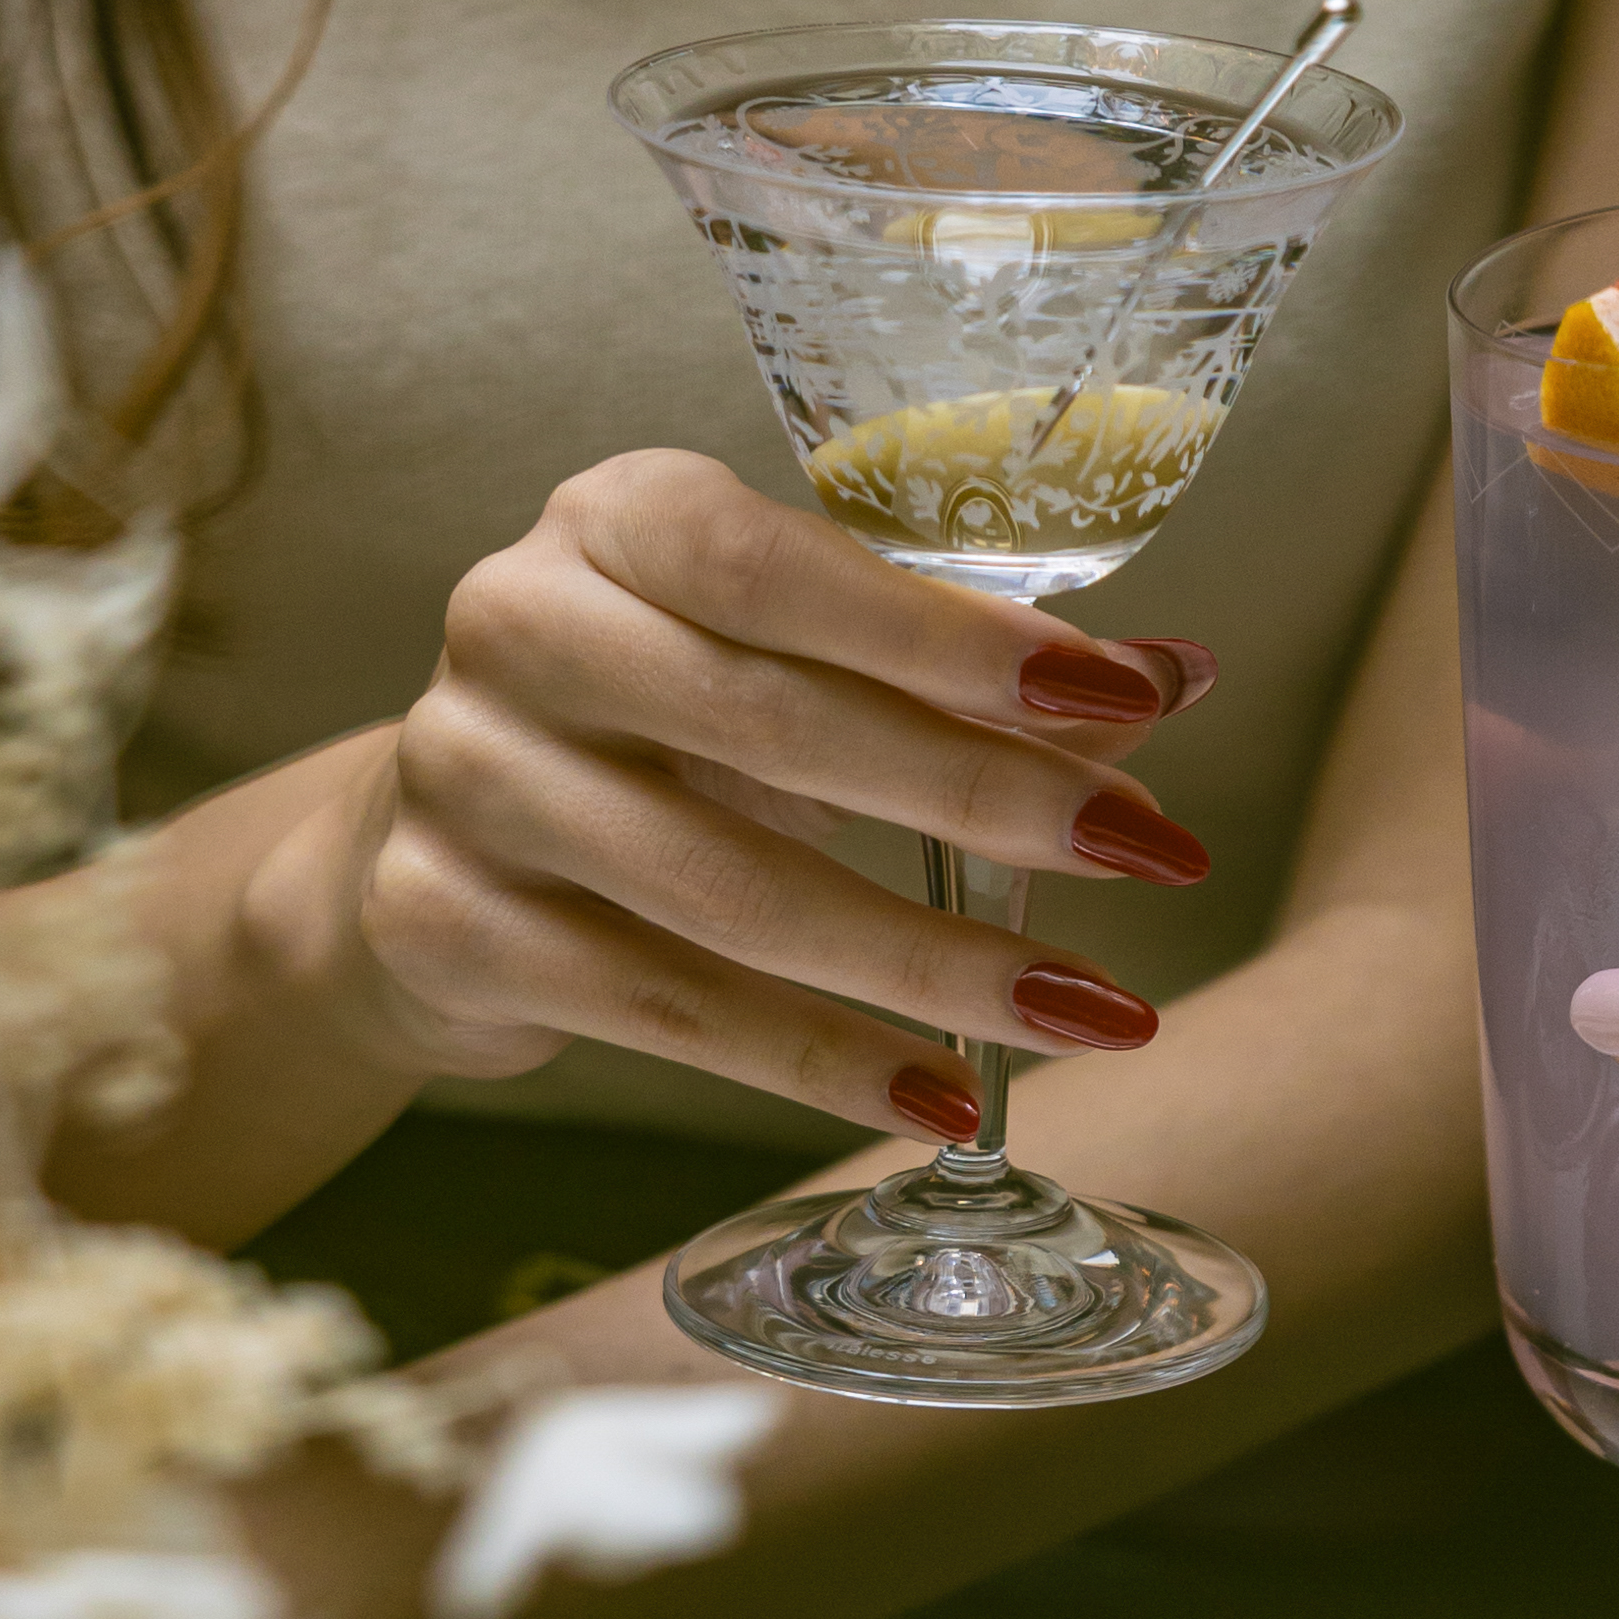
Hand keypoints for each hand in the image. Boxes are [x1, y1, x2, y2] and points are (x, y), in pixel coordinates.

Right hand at [264, 452, 1216, 1137]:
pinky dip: (824, 1065)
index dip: (952, 640)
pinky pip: (669, 1013)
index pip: (782, 566)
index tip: (1122, 702)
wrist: (438, 838)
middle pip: (770, 728)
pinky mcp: (446, 928)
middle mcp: (517, 629)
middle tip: (1158, 857)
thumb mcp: (795, 656)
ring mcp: (468, 783)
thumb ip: (965, 662)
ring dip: (934, 965)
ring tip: (1092, 1011)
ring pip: (730, 895)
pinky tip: (945, 1098)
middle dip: (986, 799)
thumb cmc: (662, 720)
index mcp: (613, 519)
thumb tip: (1180, 672)